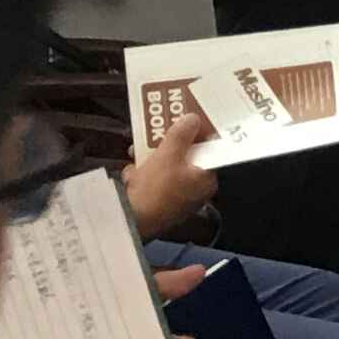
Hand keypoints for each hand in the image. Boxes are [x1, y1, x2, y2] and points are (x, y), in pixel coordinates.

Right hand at [122, 110, 217, 236]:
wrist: (131, 219)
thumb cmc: (156, 187)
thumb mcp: (169, 153)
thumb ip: (182, 133)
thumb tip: (194, 118)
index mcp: (207, 179)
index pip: (208, 151)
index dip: (196, 135)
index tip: (184, 124)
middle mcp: (196, 191)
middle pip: (183, 159)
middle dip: (164, 147)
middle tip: (153, 137)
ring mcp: (178, 199)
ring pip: (164, 170)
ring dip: (148, 161)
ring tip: (135, 155)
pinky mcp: (159, 206)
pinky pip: (152, 183)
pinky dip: (141, 177)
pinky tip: (130, 175)